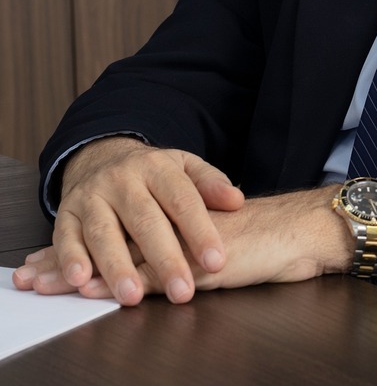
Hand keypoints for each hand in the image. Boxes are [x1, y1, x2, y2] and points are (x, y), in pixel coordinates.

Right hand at [13, 137, 244, 304]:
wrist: (102, 156)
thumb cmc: (153, 173)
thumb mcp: (184, 167)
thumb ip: (210, 183)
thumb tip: (236, 200)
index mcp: (158, 167)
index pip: (183, 199)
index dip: (200, 231)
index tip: (217, 261)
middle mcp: (123, 180)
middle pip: (146, 221)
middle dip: (165, 258)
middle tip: (182, 291)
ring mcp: (92, 196)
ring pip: (104, 232)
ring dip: (117, 266)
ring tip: (133, 295)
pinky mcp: (66, 213)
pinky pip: (65, 237)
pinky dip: (72, 259)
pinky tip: (83, 281)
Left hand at [16, 186, 352, 301]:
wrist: (306, 231)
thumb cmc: (277, 239)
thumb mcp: (230, 241)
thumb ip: (200, 243)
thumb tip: (182, 258)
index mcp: (182, 217)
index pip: (127, 226)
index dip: (89, 239)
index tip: (53, 251)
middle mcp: (177, 225)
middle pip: (114, 238)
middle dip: (70, 256)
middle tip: (30, 270)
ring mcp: (185, 244)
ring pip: (121, 255)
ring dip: (78, 270)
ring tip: (39, 282)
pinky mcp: (197, 266)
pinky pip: (150, 274)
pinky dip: (118, 282)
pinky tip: (90, 291)